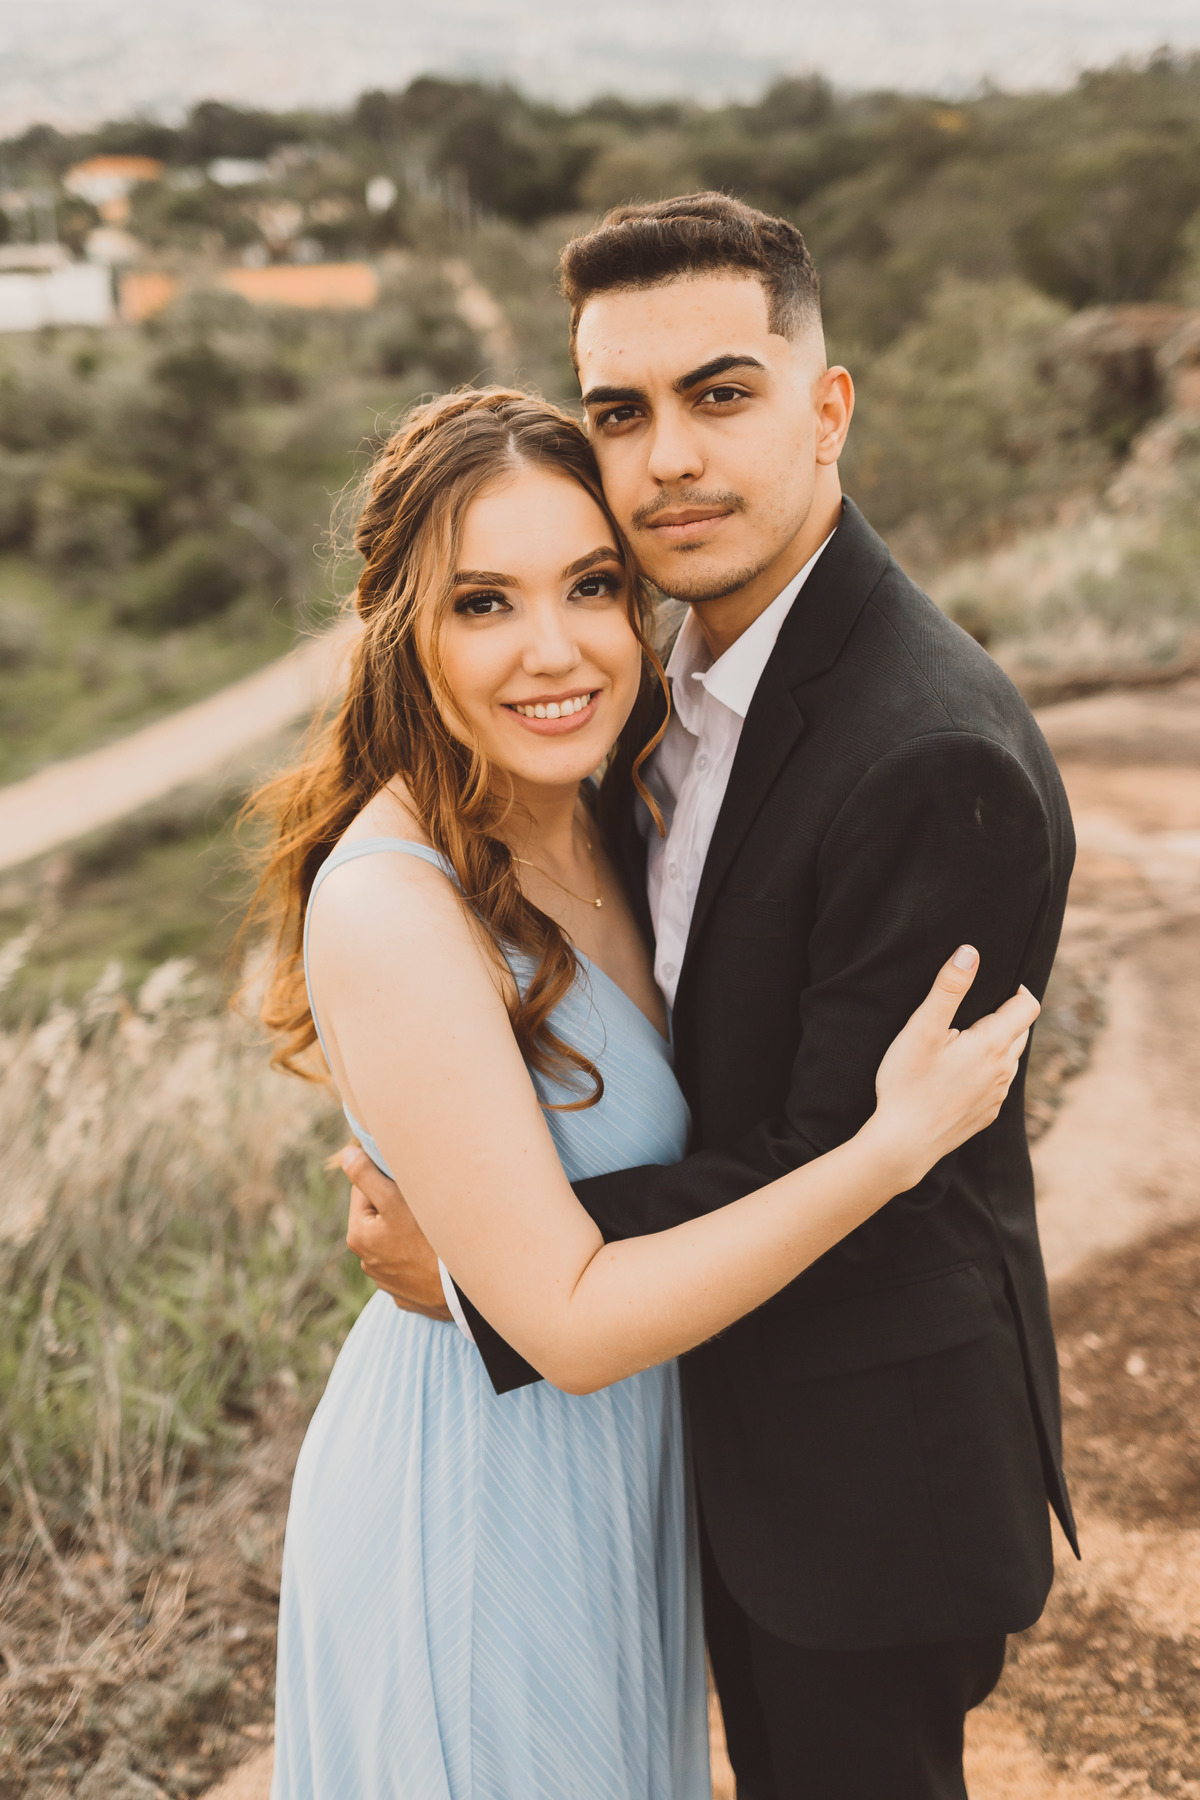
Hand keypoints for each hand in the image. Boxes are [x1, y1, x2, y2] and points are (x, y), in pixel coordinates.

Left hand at [341, 1146, 452, 1320]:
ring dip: (409, 1233)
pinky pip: (413, 1265)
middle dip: (398, 1208)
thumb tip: (346, 1154)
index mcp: (358, 1235)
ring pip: (396, 1241)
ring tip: (434, 1234)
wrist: (461, 1293)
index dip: (387, 1182)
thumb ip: (366, 1175)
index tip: (409, 1187)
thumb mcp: (395, 1201)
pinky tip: (437, 1257)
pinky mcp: (408, 1295)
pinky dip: (421, 1257)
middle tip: (425, 1209)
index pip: (364, 1190)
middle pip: (380, 1217)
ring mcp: (388, 1281)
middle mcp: (367, 1261)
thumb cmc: (429, 1242)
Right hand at [869, 947, 1039, 1188]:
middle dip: (1006, 1015)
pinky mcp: (987, 1114)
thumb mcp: (922, 1029)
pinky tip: (959, 1073)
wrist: (903, 1144)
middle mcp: (1004, 1070)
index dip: (1018, 989)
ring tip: (966, 1038)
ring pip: (1010, 1058)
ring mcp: (998, 1096)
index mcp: (993, 1044)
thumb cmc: (907, 1083)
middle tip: (976, 1008)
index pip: (1028, 1006)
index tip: (998, 983)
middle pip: (1021, 1031)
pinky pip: (998, 1084)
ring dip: (997, 1043)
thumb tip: (971, 953)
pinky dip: (987, 1071)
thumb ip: (948, 987)